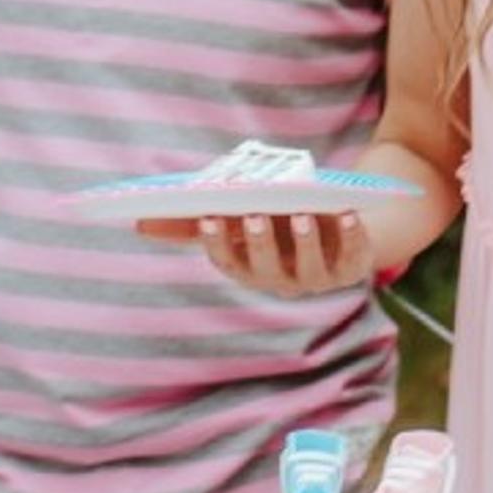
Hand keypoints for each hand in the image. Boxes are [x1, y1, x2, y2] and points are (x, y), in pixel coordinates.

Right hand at [158, 211, 372, 295]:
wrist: (344, 223)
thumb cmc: (279, 220)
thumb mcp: (240, 218)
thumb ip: (197, 222)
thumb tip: (139, 222)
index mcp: (251, 268)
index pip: (229, 261)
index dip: (218, 241)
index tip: (210, 215)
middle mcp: (282, 279)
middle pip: (267, 267)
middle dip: (259, 242)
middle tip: (253, 214)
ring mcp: (320, 276)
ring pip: (310, 266)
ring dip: (304, 240)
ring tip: (299, 215)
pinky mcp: (353, 266)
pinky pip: (353, 255)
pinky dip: (351, 234)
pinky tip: (346, 213)